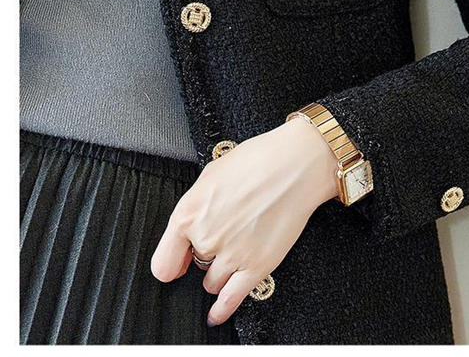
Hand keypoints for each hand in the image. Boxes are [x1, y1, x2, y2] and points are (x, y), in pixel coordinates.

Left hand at [150, 117, 338, 325]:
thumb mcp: (211, 175)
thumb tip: (189, 228)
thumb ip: (195, 207)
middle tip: (227, 234)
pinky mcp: (257, 266)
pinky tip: (216, 315)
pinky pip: (231, 299)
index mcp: (188, 214)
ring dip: (220, 272)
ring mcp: (231, 255)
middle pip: (194, 267)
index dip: (171, 263)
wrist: (296, 165)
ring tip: (239, 249)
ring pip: (212, 283)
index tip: (177, 264)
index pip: (163, 262)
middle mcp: (206, 238)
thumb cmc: (259, 162)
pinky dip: (222, 311)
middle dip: (207, 255)